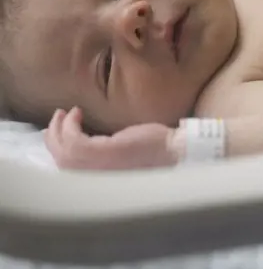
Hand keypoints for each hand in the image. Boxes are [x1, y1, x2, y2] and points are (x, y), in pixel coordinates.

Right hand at [44, 107, 176, 170]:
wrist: (175, 152)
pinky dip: (71, 126)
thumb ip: (103, 156)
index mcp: (101, 182)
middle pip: (61, 164)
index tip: (57, 135)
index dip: (57, 154)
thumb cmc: (153, 152)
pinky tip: (78, 113)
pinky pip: (76, 141)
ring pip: (64, 152)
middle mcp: (98, 179)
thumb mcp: (123, 158)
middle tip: (56, 120)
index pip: (68, 174)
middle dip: (53, 139)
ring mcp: (101, 169)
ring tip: (65, 114)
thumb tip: (88, 143)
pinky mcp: (107, 153)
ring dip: (59, 130)